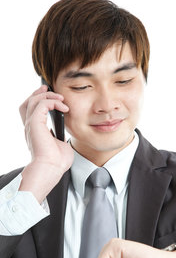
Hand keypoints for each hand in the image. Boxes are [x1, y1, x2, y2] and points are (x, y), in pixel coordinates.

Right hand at [19, 86, 73, 201]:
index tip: (52, 97)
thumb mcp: (60, 146)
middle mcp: (30, 127)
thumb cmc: (56, 163)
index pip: (31, 112)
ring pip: (34, 100)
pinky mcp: (35, 123)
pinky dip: (52, 101)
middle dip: (38, 93)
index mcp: (35, 132)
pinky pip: (42, 104)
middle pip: (28, 103)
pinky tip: (63, 107)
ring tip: (60, 97)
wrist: (50, 169)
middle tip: (49, 88)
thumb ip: (60, 137)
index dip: (39, 102)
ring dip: (48, 95)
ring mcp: (32, 125)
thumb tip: (63, 134)